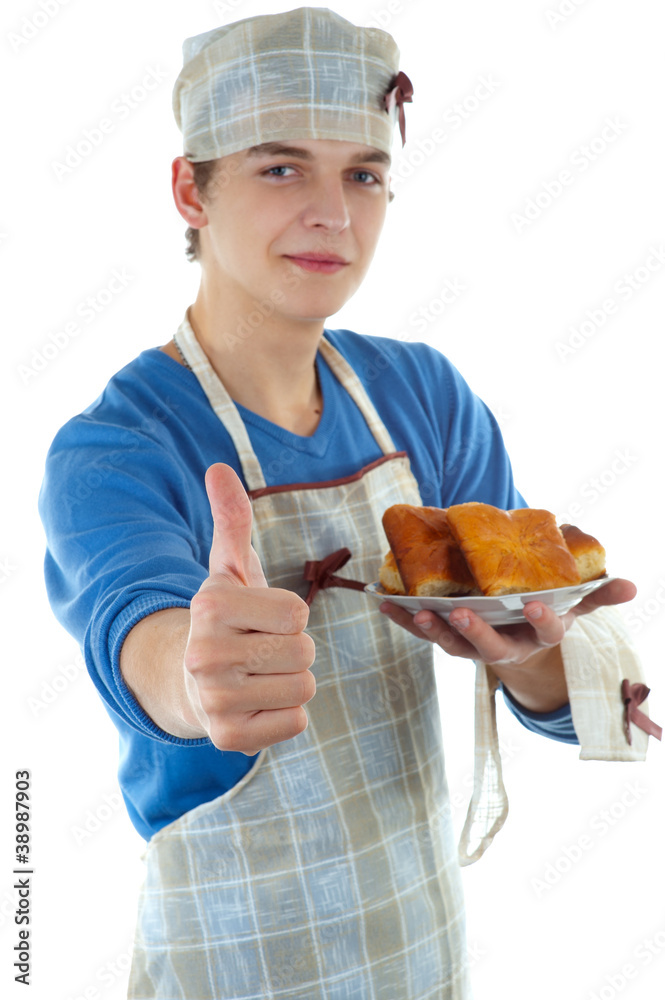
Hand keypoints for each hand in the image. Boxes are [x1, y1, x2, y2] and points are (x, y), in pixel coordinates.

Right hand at [184, 463, 315, 754]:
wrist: (188, 678)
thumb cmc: (227, 618)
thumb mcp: (229, 567)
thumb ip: (232, 518)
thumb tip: (219, 468)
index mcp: (211, 606)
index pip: (298, 612)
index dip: (289, 614)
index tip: (260, 617)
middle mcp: (205, 654)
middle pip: (304, 651)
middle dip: (292, 648)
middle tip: (259, 648)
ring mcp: (214, 700)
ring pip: (304, 687)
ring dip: (291, 680)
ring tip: (258, 674)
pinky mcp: (228, 738)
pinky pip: (296, 722)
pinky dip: (284, 713)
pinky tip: (255, 701)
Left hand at [379, 577, 636, 667]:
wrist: (513, 630)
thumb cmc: (544, 609)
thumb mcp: (572, 603)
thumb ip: (596, 594)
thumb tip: (631, 586)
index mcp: (537, 633)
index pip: (545, 630)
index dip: (541, 619)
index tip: (535, 604)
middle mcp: (504, 645)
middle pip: (489, 646)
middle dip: (475, 632)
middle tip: (462, 614)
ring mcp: (472, 644)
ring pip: (451, 644)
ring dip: (432, 629)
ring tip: (417, 611)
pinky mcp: (446, 636)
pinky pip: (423, 630)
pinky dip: (403, 619)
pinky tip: (385, 601)